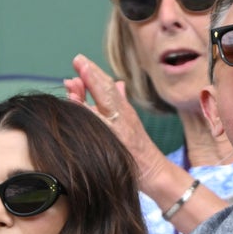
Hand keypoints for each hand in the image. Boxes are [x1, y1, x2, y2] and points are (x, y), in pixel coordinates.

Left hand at [65, 54, 163, 181]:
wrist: (156, 174)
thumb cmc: (139, 152)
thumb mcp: (130, 124)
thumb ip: (121, 103)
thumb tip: (118, 83)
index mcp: (123, 111)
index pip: (108, 87)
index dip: (94, 73)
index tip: (80, 60)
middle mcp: (124, 115)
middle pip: (108, 89)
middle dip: (92, 73)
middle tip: (77, 59)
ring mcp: (122, 127)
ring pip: (107, 101)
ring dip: (94, 85)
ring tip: (81, 70)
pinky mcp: (120, 140)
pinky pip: (102, 122)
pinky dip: (89, 110)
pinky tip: (77, 102)